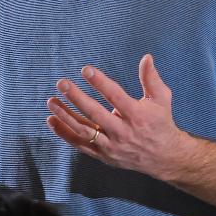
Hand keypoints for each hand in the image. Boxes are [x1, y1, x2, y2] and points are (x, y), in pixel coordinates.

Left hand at [46, 54, 188, 181]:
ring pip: (84, 130)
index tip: (86, 70)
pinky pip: (81, 145)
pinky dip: (65, 134)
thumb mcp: (162, 99)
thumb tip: (146, 57)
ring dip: (66, 115)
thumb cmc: (161, 123)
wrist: (164, 158)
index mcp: (137, 115)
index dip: (100, 82)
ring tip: (51, 101)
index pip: (115, 96)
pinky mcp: (104, 155)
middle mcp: (123, 132)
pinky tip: (52, 120)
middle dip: (76, 98)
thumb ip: (151, 78)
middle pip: (95, 114)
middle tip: (62, 83)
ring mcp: (112, 145)